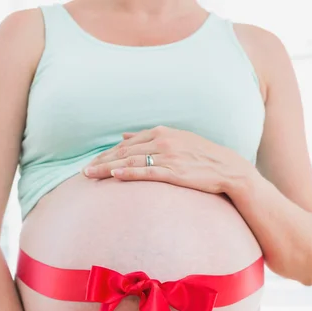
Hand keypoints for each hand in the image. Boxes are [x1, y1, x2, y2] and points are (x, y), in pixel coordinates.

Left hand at [83, 125, 255, 194]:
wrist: (228, 168)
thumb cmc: (201, 156)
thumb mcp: (176, 140)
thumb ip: (148, 138)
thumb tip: (125, 136)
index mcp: (161, 132)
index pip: (126, 144)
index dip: (107, 154)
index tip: (92, 163)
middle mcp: (162, 141)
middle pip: (124, 152)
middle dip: (101, 162)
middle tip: (83, 172)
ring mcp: (168, 156)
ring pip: (131, 162)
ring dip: (108, 169)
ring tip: (90, 176)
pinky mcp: (174, 172)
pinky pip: (147, 172)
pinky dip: (129, 173)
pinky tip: (114, 176)